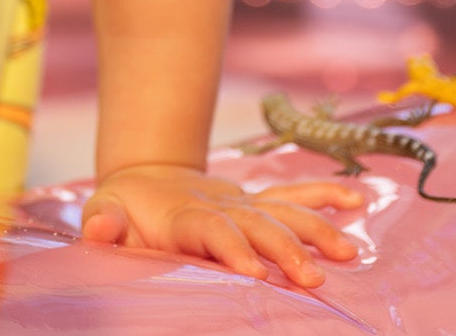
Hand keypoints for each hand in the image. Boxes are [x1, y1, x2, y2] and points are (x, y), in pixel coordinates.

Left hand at [81, 164, 362, 287]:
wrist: (146, 177)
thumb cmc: (124, 209)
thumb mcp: (106, 211)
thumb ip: (105, 222)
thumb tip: (98, 228)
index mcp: (185, 216)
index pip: (212, 231)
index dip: (232, 249)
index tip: (255, 272)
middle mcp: (221, 207)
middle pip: (257, 226)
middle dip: (284, 249)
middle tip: (311, 278)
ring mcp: (243, 205)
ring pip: (283, 213)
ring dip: (315, 229)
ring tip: (347, 252)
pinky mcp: (258, 206)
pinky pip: (295, 199)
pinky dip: (325, 196)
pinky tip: (357, 201)